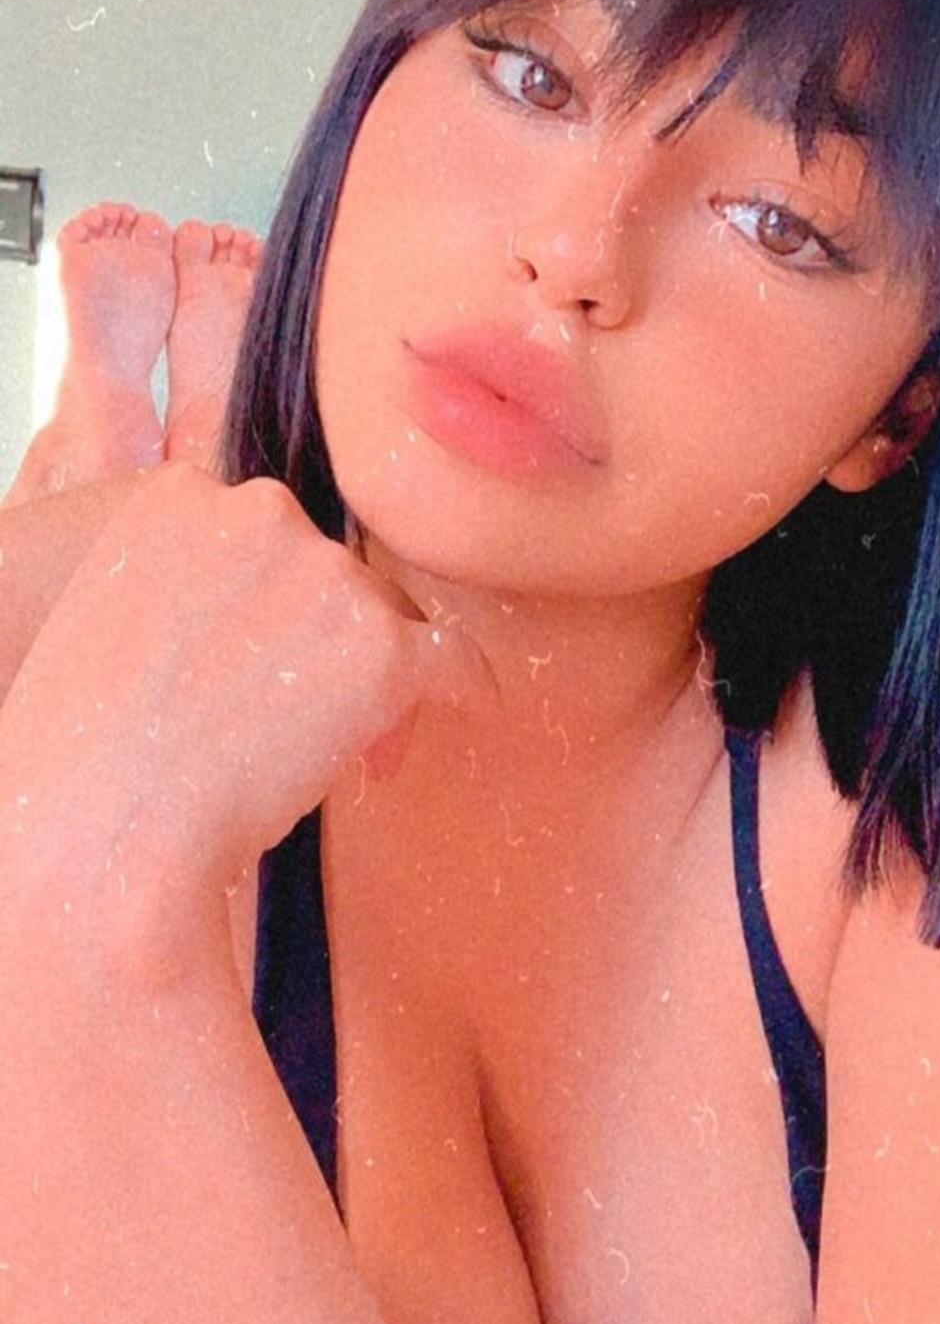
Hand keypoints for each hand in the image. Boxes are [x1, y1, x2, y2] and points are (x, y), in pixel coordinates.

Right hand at [0, 463, 480, 940]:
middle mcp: (261, 514)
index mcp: (179, 498)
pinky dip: (464, 687)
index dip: (279, 607)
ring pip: (386, 620)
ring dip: (372, 682)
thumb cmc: (86, 749)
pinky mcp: (381, 646)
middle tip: (306, 722)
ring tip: (340, 758)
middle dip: (329, 645)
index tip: (271, 665)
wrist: (99, 824)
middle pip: (334, 574)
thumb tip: (272, 630)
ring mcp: (327, 576)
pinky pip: (452, 659)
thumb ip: (192, 586)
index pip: (269, 538)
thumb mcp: (116, 617)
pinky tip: (469, 709)